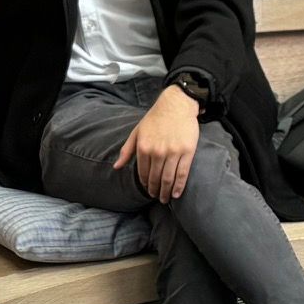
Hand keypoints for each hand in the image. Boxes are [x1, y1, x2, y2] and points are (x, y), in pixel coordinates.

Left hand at [113, 86, 199, 200]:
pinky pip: (182, 173)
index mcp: (143, 147)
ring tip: (165, 199)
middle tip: (157, 197)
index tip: (148, 190)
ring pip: (168, 178)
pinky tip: (176, 193)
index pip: (143, 173)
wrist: (176, 105)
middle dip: (155, 191)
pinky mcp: (187, 152)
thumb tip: (116, 167)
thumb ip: (126, 150)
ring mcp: (173, 152)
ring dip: (166, 192)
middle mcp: (157, 152)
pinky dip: (178, 186)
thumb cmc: (155, 118)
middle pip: (155, 178)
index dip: (145, 184)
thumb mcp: (137, 132)